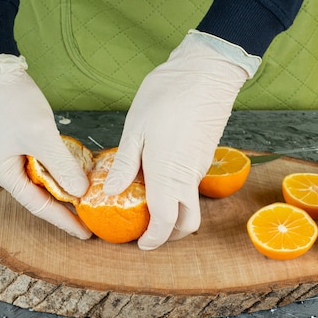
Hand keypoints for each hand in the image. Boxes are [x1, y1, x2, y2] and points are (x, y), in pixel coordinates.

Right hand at [0, 54, 90, 237]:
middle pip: (40, 196)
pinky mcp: (24, 144)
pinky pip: (46, 165)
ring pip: (44, 181)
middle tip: (90, 221)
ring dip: (65, 190)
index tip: (84, 233)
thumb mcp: (41, 136)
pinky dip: (62, 172)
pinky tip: (78, 176)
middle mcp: (7, 170)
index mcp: (4, 173)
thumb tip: (80, 192)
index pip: (38, 205)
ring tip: (88, 203)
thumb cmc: (13, 103)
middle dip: (65, 209)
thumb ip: (61, 166)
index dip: (63, 220)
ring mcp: (15, 156)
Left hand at [104, 30, 260, 249]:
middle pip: (187, 222)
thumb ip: (125, 165)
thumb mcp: (135, 129)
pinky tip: (159, 175)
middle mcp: (188, 178)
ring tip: (147, 200)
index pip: (165, 222)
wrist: (206, 73)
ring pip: (190, 202)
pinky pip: (192, 183)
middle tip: (148, 231)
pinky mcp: (206, 155)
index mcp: (167, 175)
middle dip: (170, 234)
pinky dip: (178, 190)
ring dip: (174, 210)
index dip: (153, 239)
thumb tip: (111, 191)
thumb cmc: (166, 97)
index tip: (140, 244)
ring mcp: (200, 167)